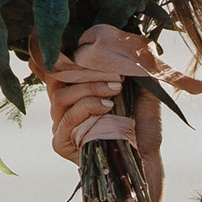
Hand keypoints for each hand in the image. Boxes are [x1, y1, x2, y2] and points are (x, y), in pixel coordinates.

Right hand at [46, 25, 183, 200]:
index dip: (57, 53)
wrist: (146, 161)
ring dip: (89, 88)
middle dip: (85, 71)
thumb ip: (130, 66)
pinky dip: (87, 107)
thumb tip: (131, 39)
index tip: (76, 41)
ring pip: (61, 97)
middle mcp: (63, 107)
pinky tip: (107, 106)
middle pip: (55, 78)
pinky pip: (68, 118)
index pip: (56, 66)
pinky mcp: (61, 144)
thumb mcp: (139, 90)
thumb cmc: (142, 127)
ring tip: (115, 89)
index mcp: (75, 91)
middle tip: (114, 74)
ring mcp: (60, 126)